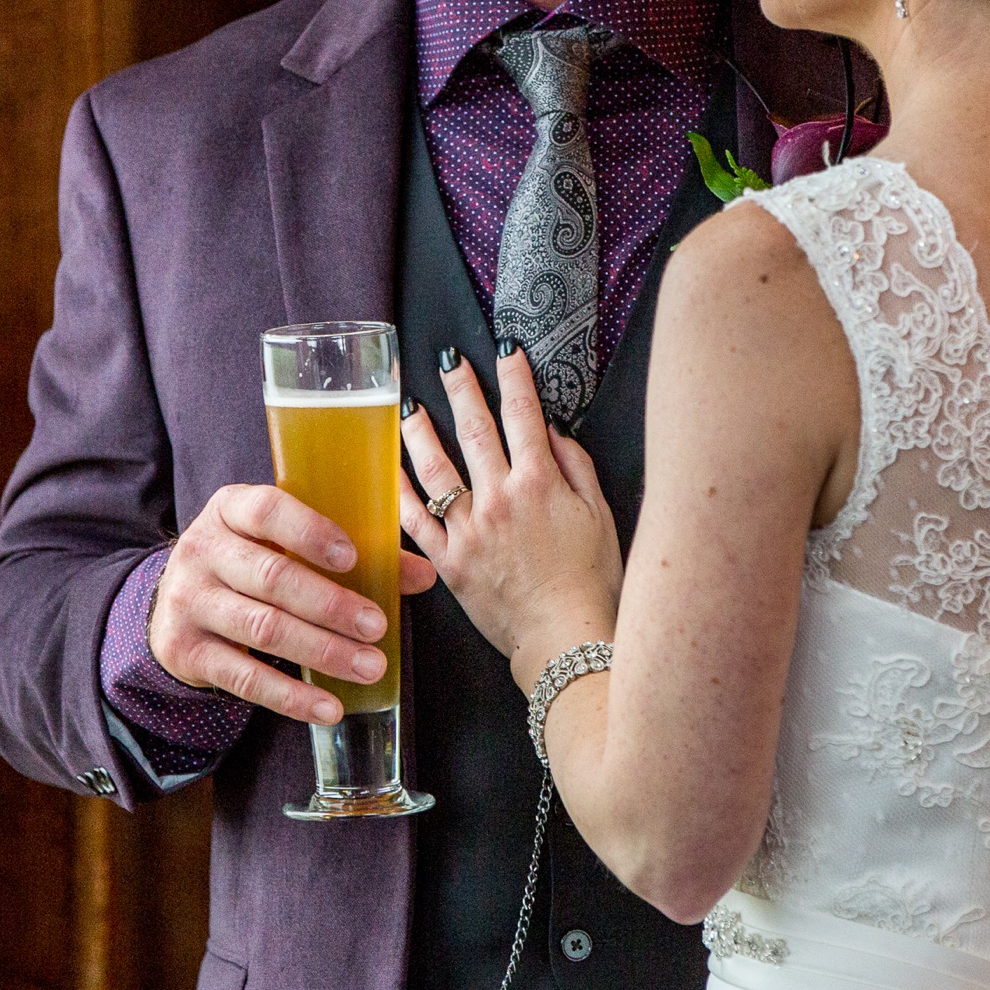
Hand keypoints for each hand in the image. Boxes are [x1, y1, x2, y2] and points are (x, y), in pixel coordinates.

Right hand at [148, 484, 436, 723]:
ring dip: (322, 651)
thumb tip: (424, 576)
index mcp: (230, 508)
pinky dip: (291, 696)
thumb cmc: (249, 561)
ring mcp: (189, 602)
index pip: (267, 510)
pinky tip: (330, 707)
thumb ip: (350, 552)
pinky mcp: (186, 652)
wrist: (172, 602)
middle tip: (377, 626)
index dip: (310, 532)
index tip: (352, 558)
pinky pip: (245, 678)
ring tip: (369, 665)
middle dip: (330, 605)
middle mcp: (202, 550)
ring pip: (263, 628)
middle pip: (272, 578)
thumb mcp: (282, 542)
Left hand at [399, 347, 622, 690]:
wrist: (565, 641)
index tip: (505, 348)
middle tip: (447, 359)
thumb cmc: (591, 580)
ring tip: (408, 406)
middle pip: (475, 429)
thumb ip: (576, 467)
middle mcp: (500, 497)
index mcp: (540, 482)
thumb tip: (552, 432)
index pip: (524, 414)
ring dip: (420, 431)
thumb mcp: (601, 515)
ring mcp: (470, 529)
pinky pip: (415, 521)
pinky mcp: (448, 562)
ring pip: (436, 468)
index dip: (514, 376)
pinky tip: (388, 469)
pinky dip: (399, 492)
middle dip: (461, 388)